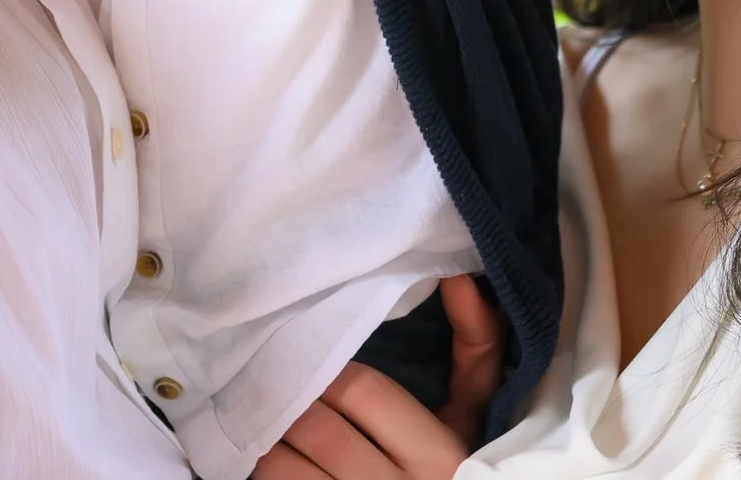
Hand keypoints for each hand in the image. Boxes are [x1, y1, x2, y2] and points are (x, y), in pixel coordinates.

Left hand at [252, 276, 494, 479]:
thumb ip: (477, 345)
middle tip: (280, 382)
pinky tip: (272, 455)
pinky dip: (263, 468)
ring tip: (272, 420)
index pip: (365, 392)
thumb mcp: (474, 413)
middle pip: (319, 428)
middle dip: (294, 400)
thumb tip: (461, 278)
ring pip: (285, 467)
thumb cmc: (453, 463)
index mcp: (438, 457)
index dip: (333, 372)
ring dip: (269, 436)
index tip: (320, 365)